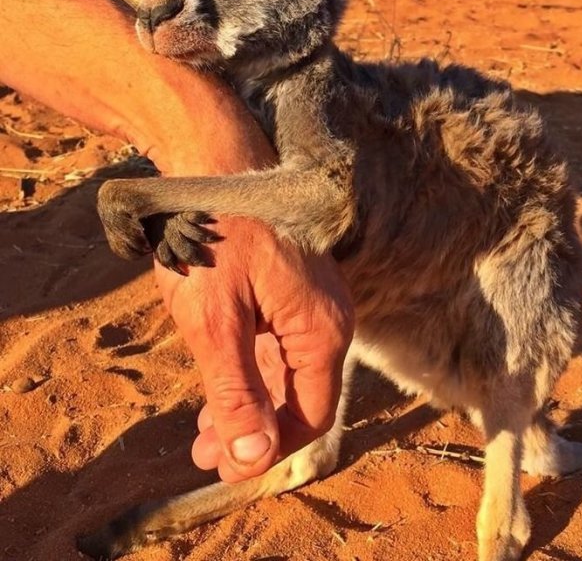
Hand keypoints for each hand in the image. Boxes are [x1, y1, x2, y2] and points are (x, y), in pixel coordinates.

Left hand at [155, 217, 352, 482]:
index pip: (310, 414)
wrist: (214, 166)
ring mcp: (312, 303)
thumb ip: (237, 392)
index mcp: (321, 328)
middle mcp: (328, 318)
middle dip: (255, 431)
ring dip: (251, 404)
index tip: (224, 466)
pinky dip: (252, 371)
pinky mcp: (293, 293)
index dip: (269, 449)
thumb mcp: (215, 321)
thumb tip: (253, 459)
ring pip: (289, 373)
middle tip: (204, 453)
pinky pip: (280, 346)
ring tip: (204, 431)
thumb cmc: (213, 237)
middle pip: (301, 396)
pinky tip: (220, 386)